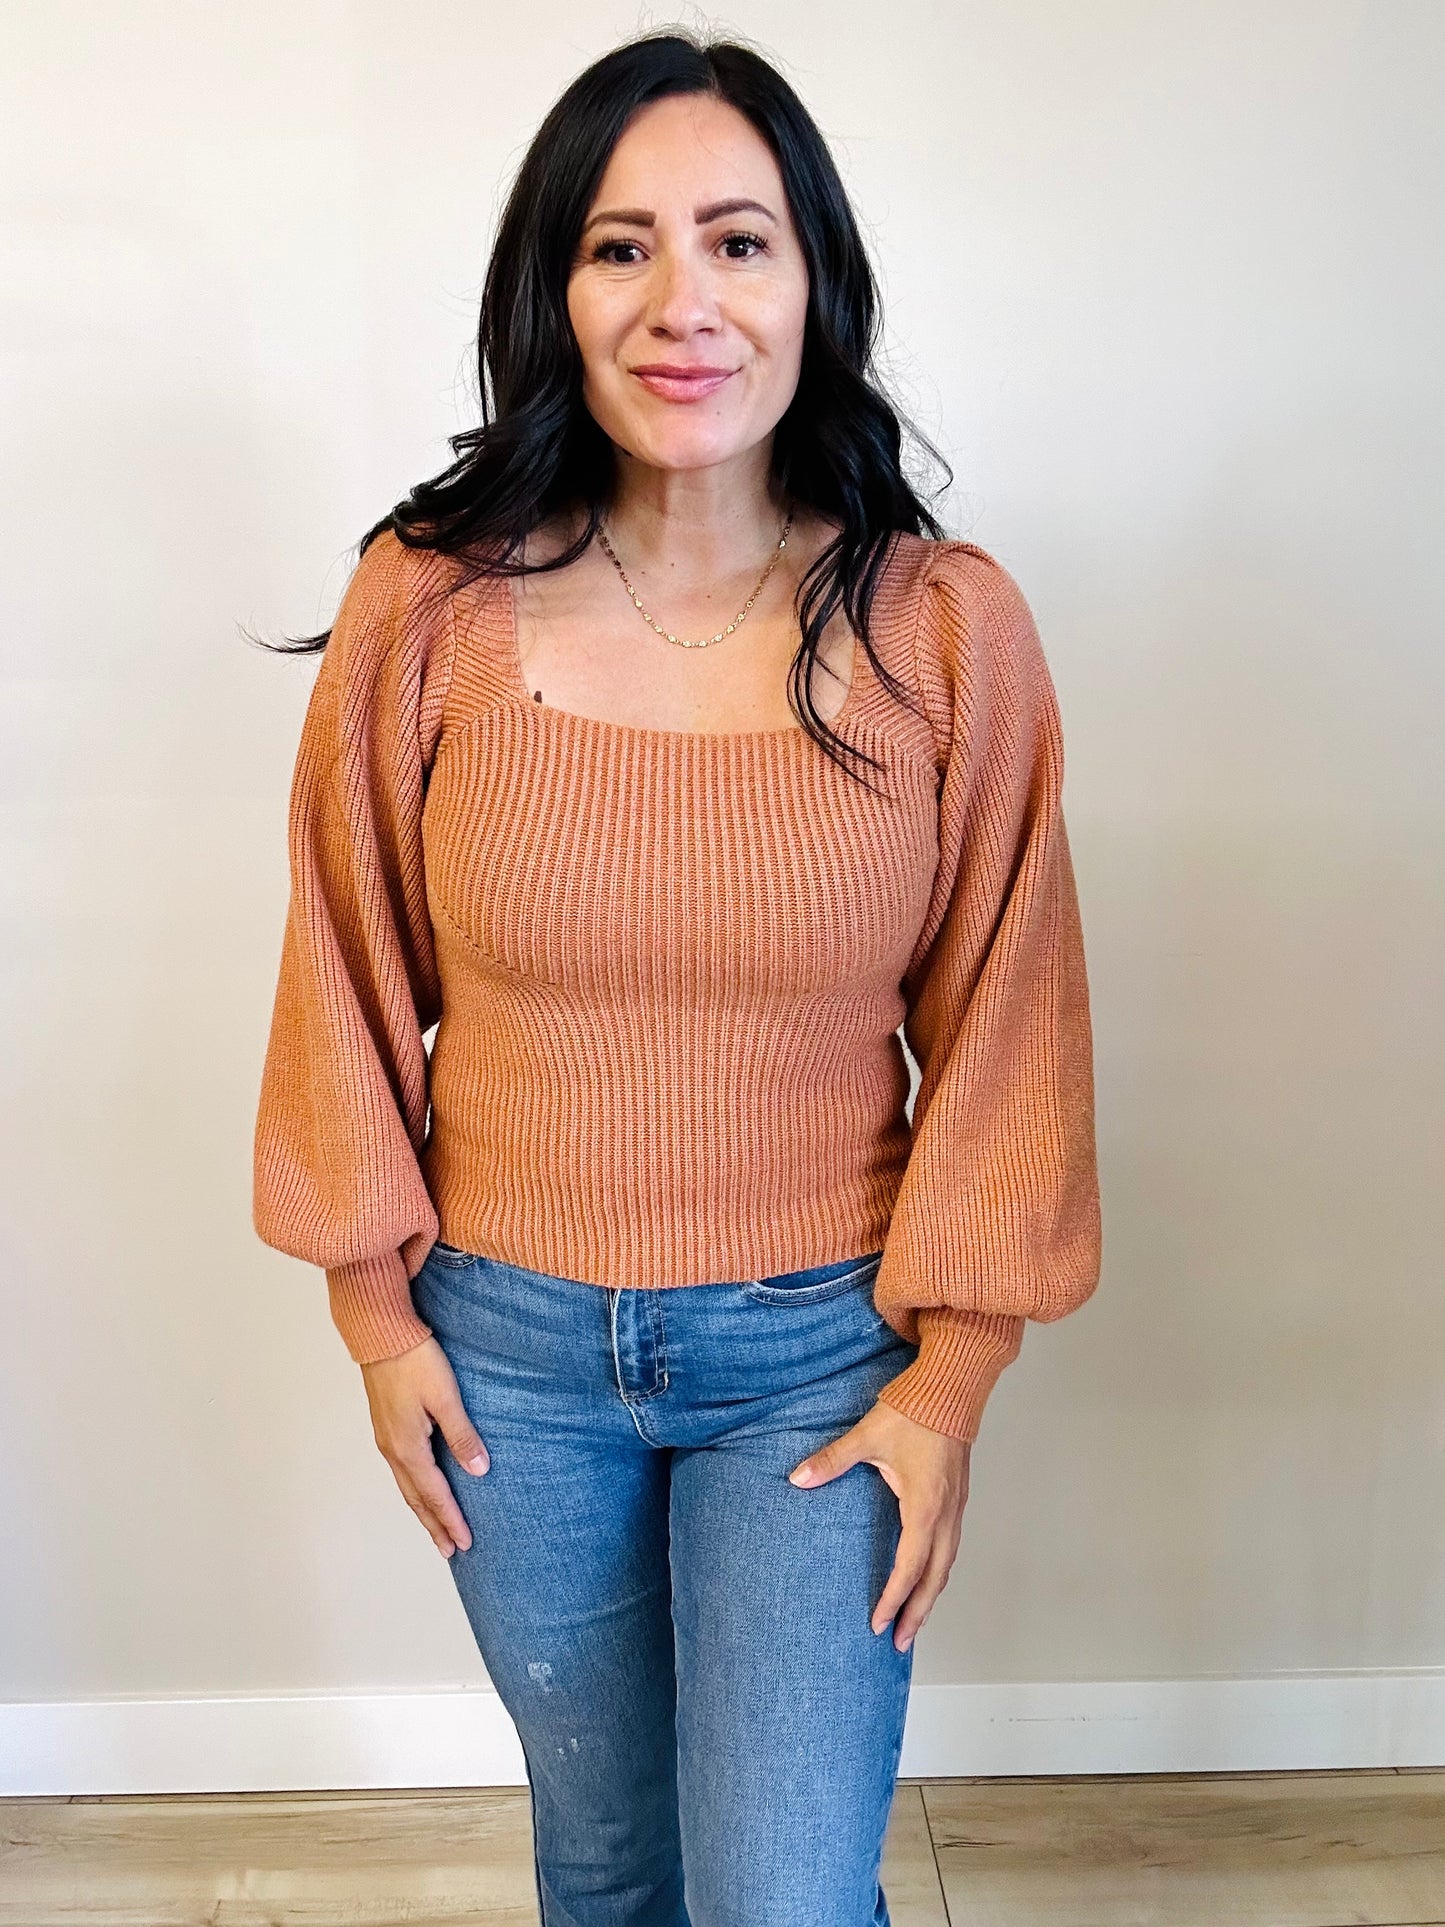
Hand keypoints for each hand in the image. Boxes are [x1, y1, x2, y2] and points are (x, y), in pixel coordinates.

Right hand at [360, 1337, 490, 1557]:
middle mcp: (393, 1450)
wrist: (381, 1334)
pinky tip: (421, 1488)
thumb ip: (462, 1435)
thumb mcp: (445, 1397)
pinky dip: (414, 1489)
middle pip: (416, 1499)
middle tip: (450, 1551)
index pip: (435, 1495)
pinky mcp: (386, 1427)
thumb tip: (479, 1471)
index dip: (451, 1520)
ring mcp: (387, 1439)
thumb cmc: (415, 1360)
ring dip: (423, 1510)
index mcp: (408, 1447)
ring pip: (407, 1486)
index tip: (465, 1544)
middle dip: (434, 1526)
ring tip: (436, 1529)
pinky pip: (402, 1470)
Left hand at [788, 1402, 969, 1651]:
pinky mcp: (957, 1498)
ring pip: (946, 1564)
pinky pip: (950, 1547)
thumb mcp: (868, 1436)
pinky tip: (926, 1577)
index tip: (879, 1624)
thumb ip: (832, 1460)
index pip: (909, 1567)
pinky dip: (938, 1571)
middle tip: (901, 1644)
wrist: (952, 1388)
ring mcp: (956, 1507)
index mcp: (924, 1505)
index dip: (894, 1599)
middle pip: (935, 1578)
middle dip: (918, 1613)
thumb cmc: (915, 1411)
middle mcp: (945, 1514)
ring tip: (915, 1621)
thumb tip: (798, 1477)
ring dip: (930, 1595)